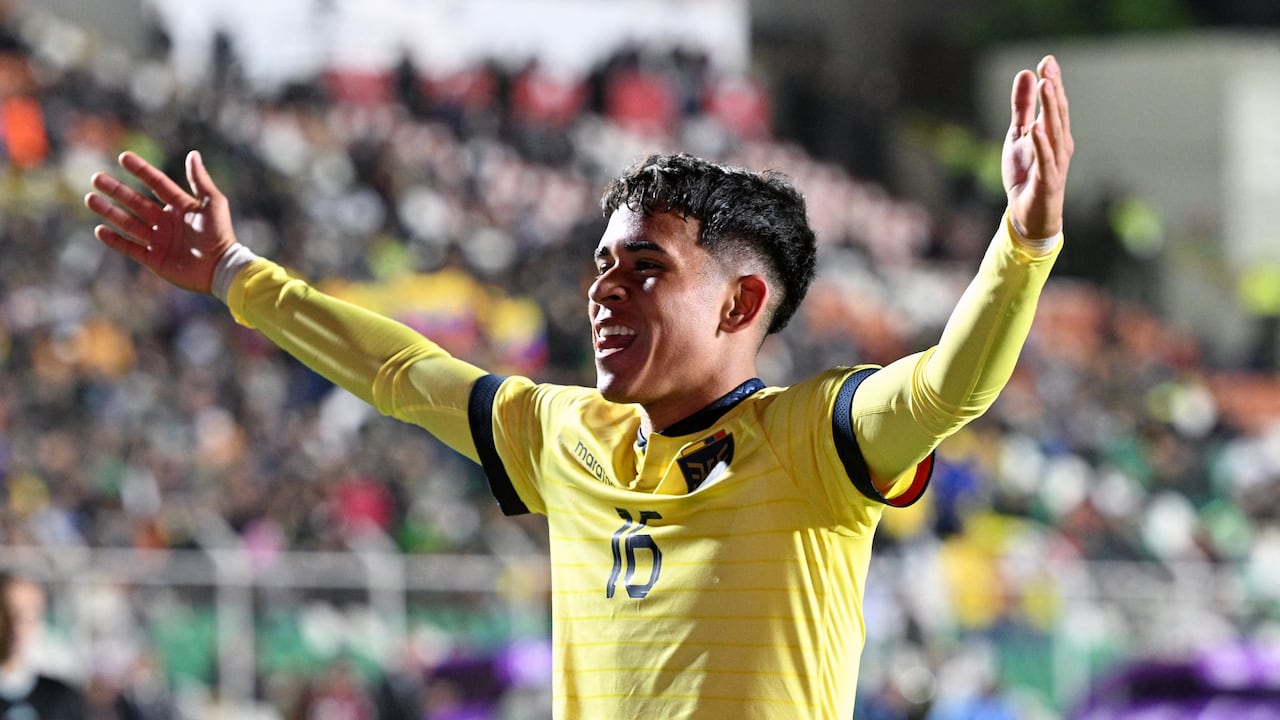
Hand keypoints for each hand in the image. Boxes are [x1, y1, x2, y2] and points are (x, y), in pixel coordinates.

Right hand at [84, 150, 235, 293]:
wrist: (220, 268)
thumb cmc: (220, 234)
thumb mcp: (212, 203)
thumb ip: (200, 180)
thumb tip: (193, 154)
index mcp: (180, 206)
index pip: (157, 184)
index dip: (141, 171)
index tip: (123, 157)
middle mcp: (166, 221)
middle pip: (136, 202)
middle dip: (116, 190)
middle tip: (97, 178)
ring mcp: (159, 240)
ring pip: (128, 222)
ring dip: (109, 211)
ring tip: (91, 199)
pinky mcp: (154, 259)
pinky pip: (130, 247)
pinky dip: (115, 240)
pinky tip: (100, 229)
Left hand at [1003, 55, 1072, 239]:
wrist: (1028, 216)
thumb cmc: (1027, 174)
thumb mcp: (1018, 136)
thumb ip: (1022, 107)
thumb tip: (1026, 73)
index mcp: (1055, 134)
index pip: (1055, 105)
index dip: (1053, 82)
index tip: (1047, 60)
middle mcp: (1060, 146)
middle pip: (1058, 114)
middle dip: (1053, 90)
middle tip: (1048, 67)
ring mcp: (1056, 164)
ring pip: (1055, 133)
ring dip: (1050, 110)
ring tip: (1046, 87)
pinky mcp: (1047, 182)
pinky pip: (1046, 161)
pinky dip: (1041, 144)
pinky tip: (1036, 128)